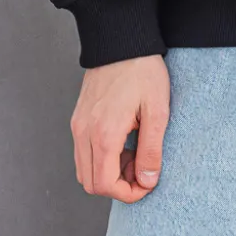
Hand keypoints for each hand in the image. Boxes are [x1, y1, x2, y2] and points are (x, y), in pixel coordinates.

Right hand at [70, 55, 170, 201]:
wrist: (121, 41)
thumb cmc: (143, 72)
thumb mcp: (157, 111)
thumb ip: (151, 150)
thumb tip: (147, 181)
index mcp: (104, 133)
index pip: (105, 185)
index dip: (128, 194)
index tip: (147, 184)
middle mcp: (84, 133)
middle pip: (91, 184)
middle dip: (118, 186)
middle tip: (142, 170)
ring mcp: (77, 126)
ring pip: (84, 171)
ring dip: (109, 174)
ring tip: (134, 156)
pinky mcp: (78, 120)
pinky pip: (83, 154)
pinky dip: (101, 160)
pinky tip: (123, 145)